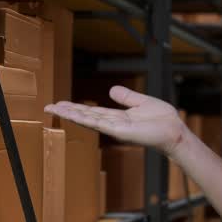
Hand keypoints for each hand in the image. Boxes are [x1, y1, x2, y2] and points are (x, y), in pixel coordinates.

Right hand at [44, 86, 186, 155]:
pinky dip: (84, 118)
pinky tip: (71, 114)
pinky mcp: (118, 131)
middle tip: (48, 106)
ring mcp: (114, 128)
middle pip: (86, 115)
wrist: (174, 130)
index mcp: (118, 116)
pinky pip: (98, 123)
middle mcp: (113, 123)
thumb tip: (111, 89)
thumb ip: (126, 97)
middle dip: (67, 111)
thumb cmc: (162, 119)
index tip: (61, 103)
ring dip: (70, 114)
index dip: (76, 107)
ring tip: (53, 109)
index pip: (92, 111)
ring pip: (87, 119)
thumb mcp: (141, 102)